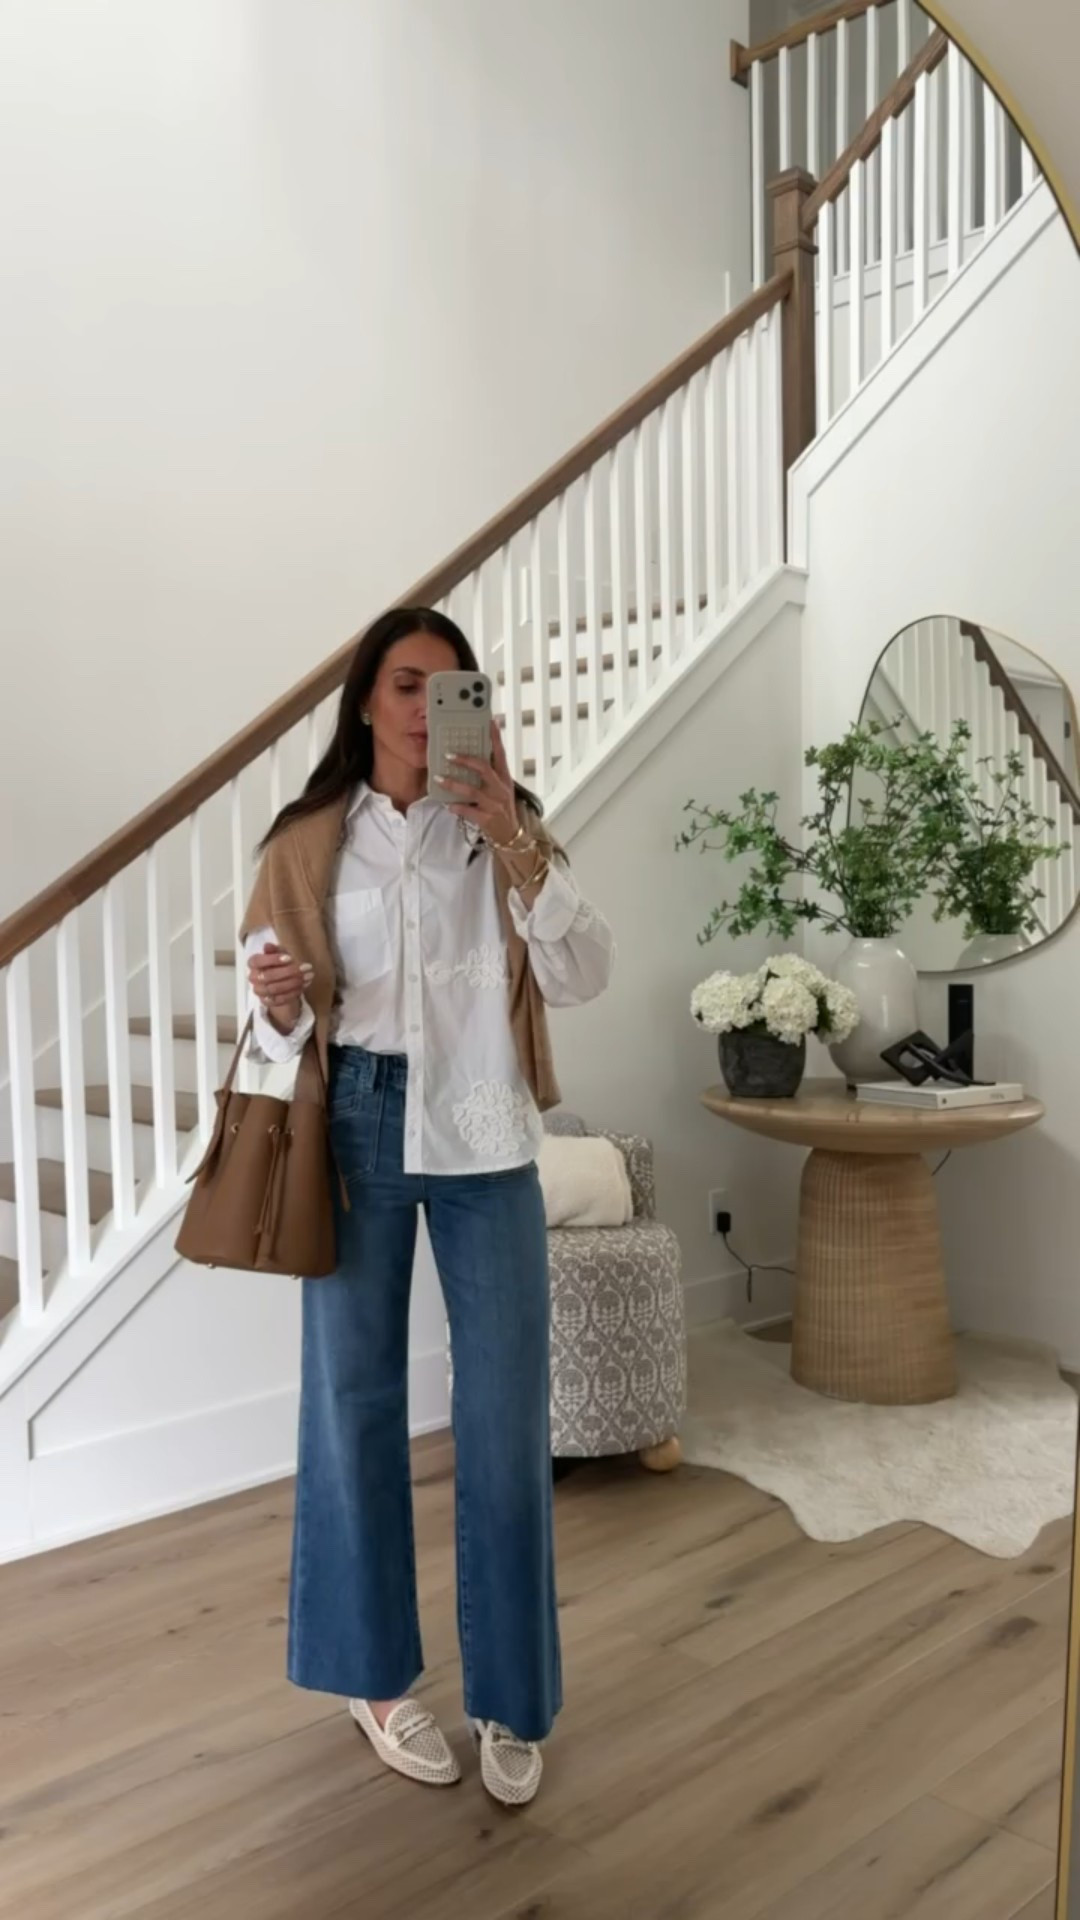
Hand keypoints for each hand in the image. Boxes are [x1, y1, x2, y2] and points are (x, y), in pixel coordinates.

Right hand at [247, 943, 312, 1032]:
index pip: (258, 961)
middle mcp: (253, 978)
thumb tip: (267, 945)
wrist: (283, 983)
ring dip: (293, 982)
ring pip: (274, 989)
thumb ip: (275, 950)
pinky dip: (294, 992)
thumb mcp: (281, 954)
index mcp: (253, 963)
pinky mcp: (267, 1002)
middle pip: (268, 976)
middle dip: (289, 972)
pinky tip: (305, 985)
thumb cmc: (281, 965)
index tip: (290, 958)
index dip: (273, 960)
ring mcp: (259, 991)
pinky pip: (280, 999)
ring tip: (308, 976)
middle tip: (306, 968)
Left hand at [437, 721, 521, 846]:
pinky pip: (468, 811)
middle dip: (465, 760)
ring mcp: (494, 804)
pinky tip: (447, 804)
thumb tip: (474, 756)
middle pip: (483, 768)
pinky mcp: (487, 819)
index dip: (495, 737)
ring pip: (472, 790)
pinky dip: (456, 807)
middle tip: (448, 754)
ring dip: (453, 784)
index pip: (500, 753)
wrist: (511, 835)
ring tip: (439, 779)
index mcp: (504, 778)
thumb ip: (491, 773)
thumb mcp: (502, 788)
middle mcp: (500, 789)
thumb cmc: (502, 808)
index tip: (489, 721)